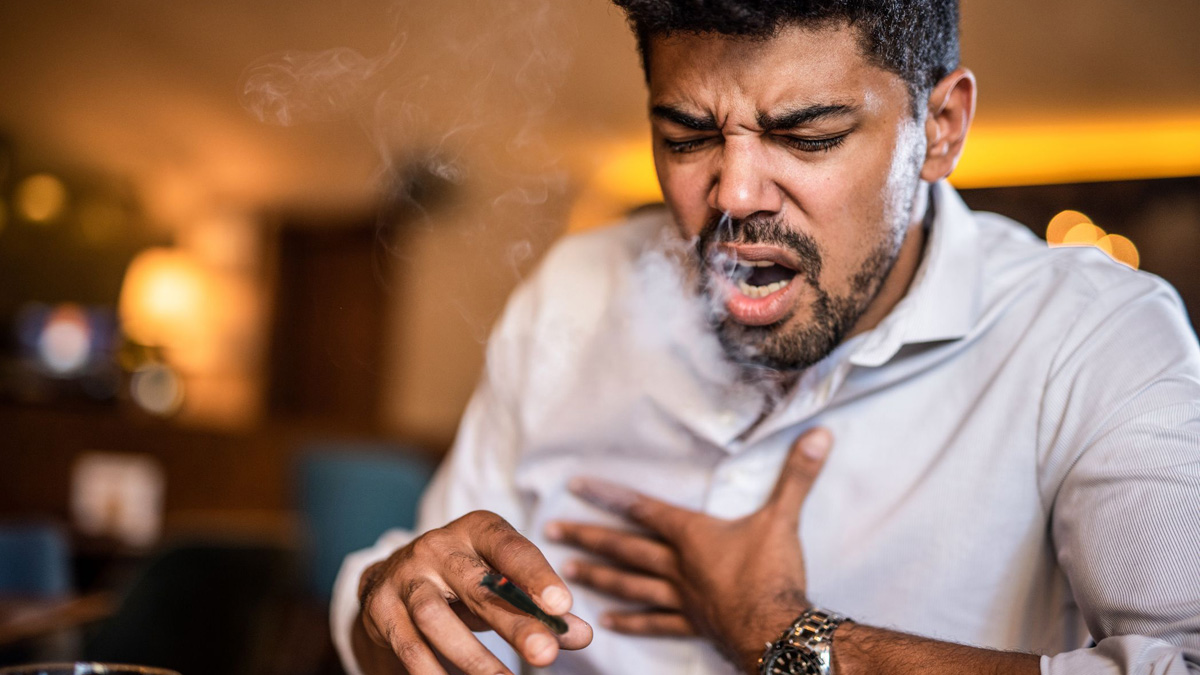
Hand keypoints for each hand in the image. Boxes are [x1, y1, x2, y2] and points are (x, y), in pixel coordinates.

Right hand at [357, 510, 592, 673]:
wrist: (392, 580)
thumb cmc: (464, 581)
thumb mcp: (502, 585)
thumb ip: (540, 608)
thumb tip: (581, 634)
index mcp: (476, 531)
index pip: (509, 547)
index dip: (536, 575)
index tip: (562, 606)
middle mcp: (437, 546)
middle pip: (477, 585)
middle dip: (513, 623)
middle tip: (545, 654)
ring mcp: (405, 576)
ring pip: (435, 617)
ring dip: (473, 656)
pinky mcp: (379, 608)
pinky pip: (408, 646)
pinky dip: (433, 672)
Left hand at [546, 428, 832, 671]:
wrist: (778, 628)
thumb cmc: (773, 572)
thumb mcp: (783, 517)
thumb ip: (797, 475)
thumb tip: (820, 434)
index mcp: (692, 535)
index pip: (643, 508)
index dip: (610, 495)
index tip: (575, 487)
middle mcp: (677, 565)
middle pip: (624, 547)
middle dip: (588, 536)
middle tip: (551, 531)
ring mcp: (680, 598)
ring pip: (630, 584)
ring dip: (598, 576)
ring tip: (566, 571)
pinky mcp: (691, 624)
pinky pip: (654, 622)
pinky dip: (630, 621)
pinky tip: (607, 621)